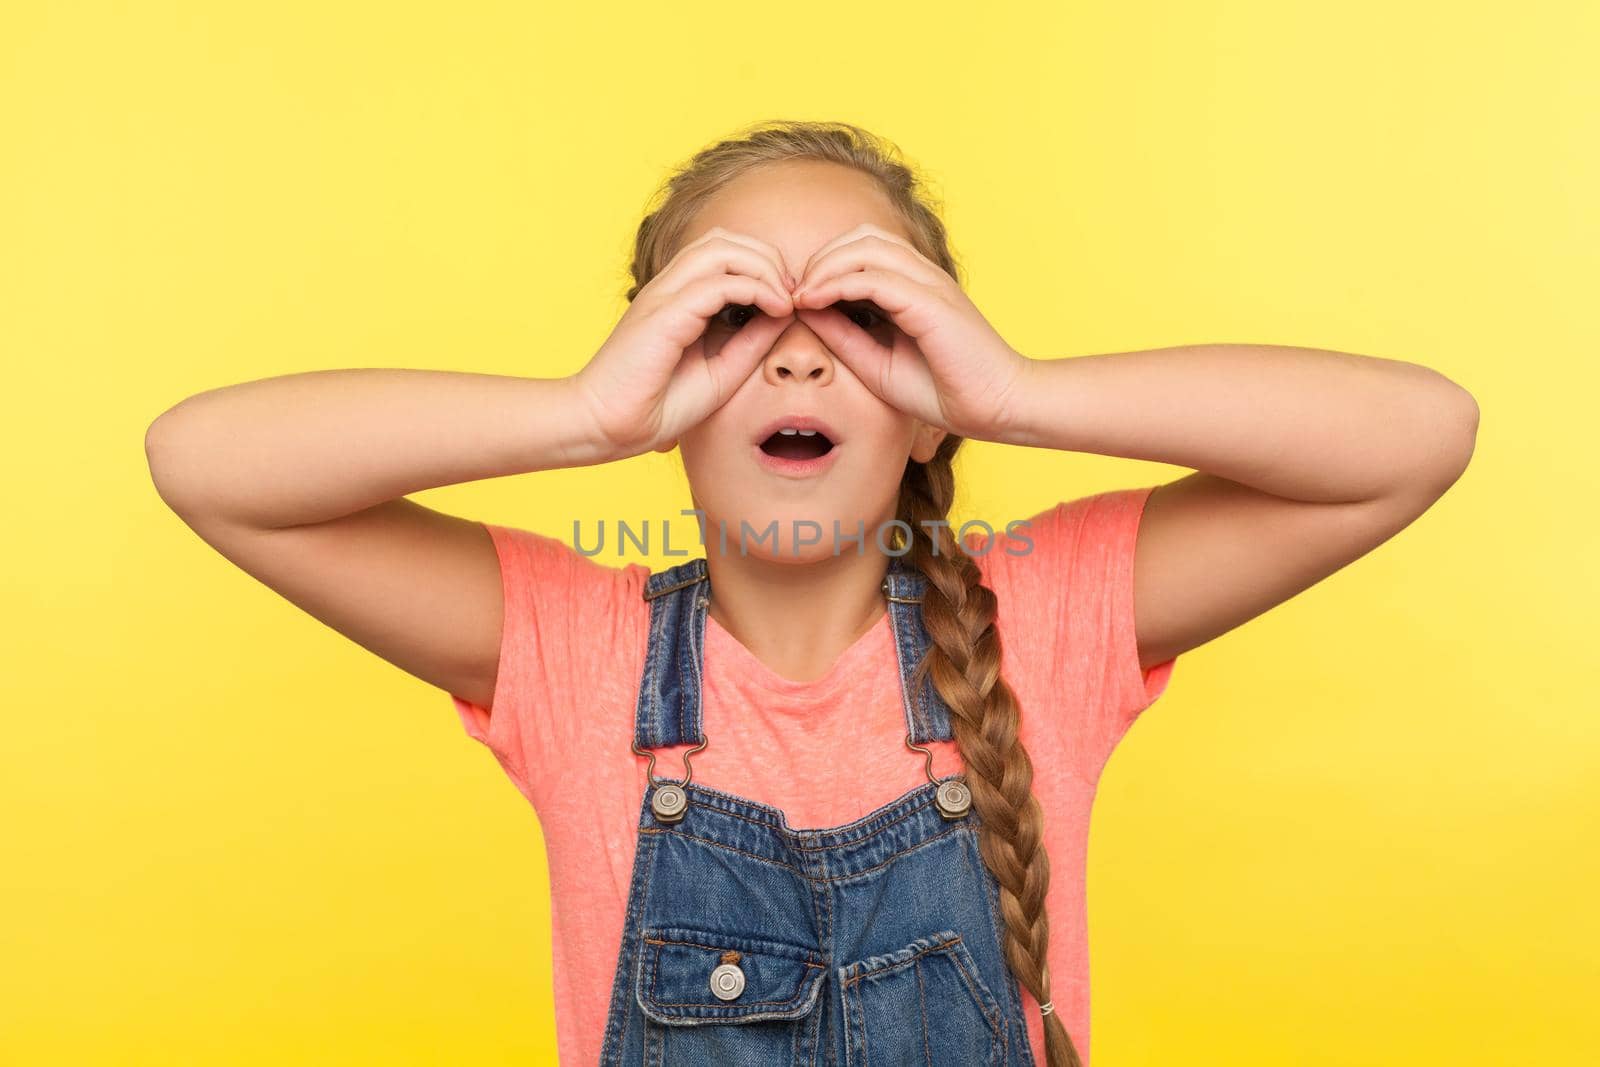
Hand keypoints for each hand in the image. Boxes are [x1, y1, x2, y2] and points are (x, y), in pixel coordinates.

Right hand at [571, 227, 796, 458]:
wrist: (607, 426)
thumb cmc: (656, 405)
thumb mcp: (721, 371)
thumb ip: (751, 341)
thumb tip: (786, 315)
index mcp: (677, 297)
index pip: (724, 252)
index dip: (764, 266)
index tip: (790, 302)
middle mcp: (668, 287)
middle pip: (725, 239)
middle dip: (769, 258)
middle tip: (793, 295)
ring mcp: (663, 296)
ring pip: (721, 248)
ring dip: (763, 267)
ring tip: (785, 300)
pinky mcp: (664, 314)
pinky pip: (717, 283)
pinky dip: (754, 288)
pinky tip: (775, 310)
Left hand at [789, 223, 1030, 441]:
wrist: (996, 408)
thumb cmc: (943, 390)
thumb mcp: (877, 362)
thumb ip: (844, 335)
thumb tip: (805, 312)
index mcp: (915, 285)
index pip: (864, 248)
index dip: (825, 264)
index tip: (795, 297)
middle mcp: (923, 275)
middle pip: (862, 236)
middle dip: (820, 258)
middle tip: (793, 292)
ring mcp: (929, 283)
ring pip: (866, 246)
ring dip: (825, 265)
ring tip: (800, 295)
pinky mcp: (930, 302)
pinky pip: (875, 277)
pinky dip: (838, 283)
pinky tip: (814, 302)